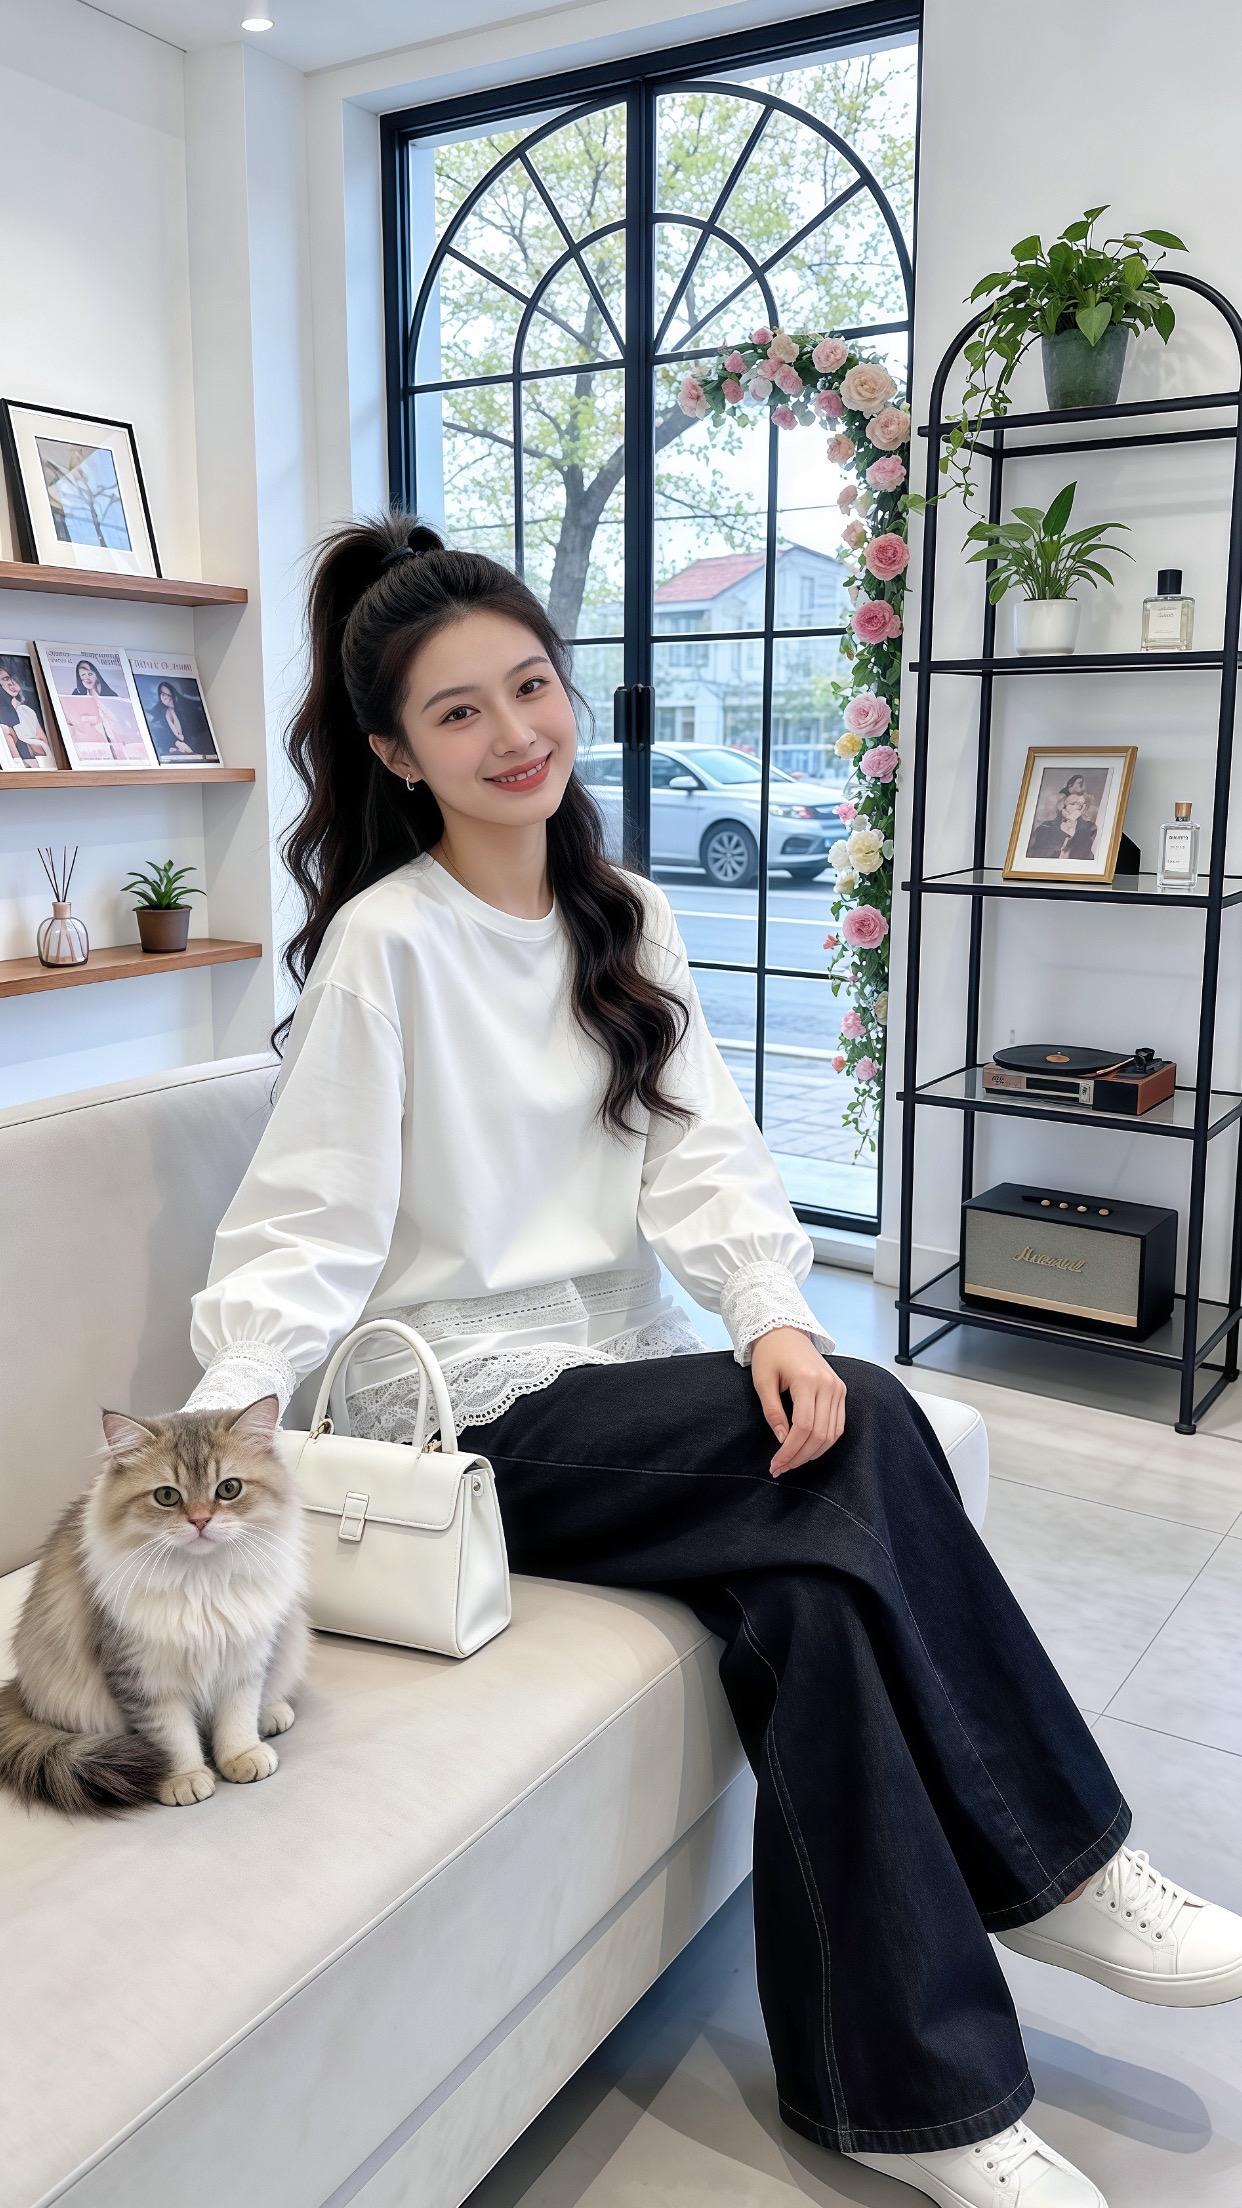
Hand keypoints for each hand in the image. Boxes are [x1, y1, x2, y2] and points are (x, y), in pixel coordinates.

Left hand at [750, 1328, 846, 1476]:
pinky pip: (838, 1425)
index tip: (775, 1464)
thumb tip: (783, 1440)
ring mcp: (838, 1388)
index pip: (803, 1427)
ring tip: (792, 1462)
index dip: (789, 1451)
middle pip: (820, 1434)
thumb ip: (773, 1412)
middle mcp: (829, 1385)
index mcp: (808, 1381)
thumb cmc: (770, 1355)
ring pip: (832, 1433)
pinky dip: (825, 1441)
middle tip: (780, 1468)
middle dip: (799, 1456)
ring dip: (813, 1453)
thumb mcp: (762, 1382)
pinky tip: (808, 1450)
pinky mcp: (841, 1391)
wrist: (786, 1332)